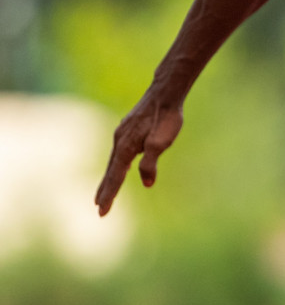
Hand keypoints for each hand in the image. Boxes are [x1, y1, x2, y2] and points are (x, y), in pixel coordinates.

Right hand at [95, 89, 183, 215]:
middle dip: (105, 190)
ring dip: (109, 178)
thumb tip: (147, 184)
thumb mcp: (161, 143)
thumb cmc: (166, 117)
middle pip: (110, 171)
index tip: (102, 211)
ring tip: (105, 192)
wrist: (165, 93)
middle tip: (98, 207)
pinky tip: (119, 166)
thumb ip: (151, 163)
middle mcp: (119, 142)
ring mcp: (122, 134)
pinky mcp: (128, 130)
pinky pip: (118, 152)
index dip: (109, 195)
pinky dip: (115, 165)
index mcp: (125, 148)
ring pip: (113, 161)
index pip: (115, 177)